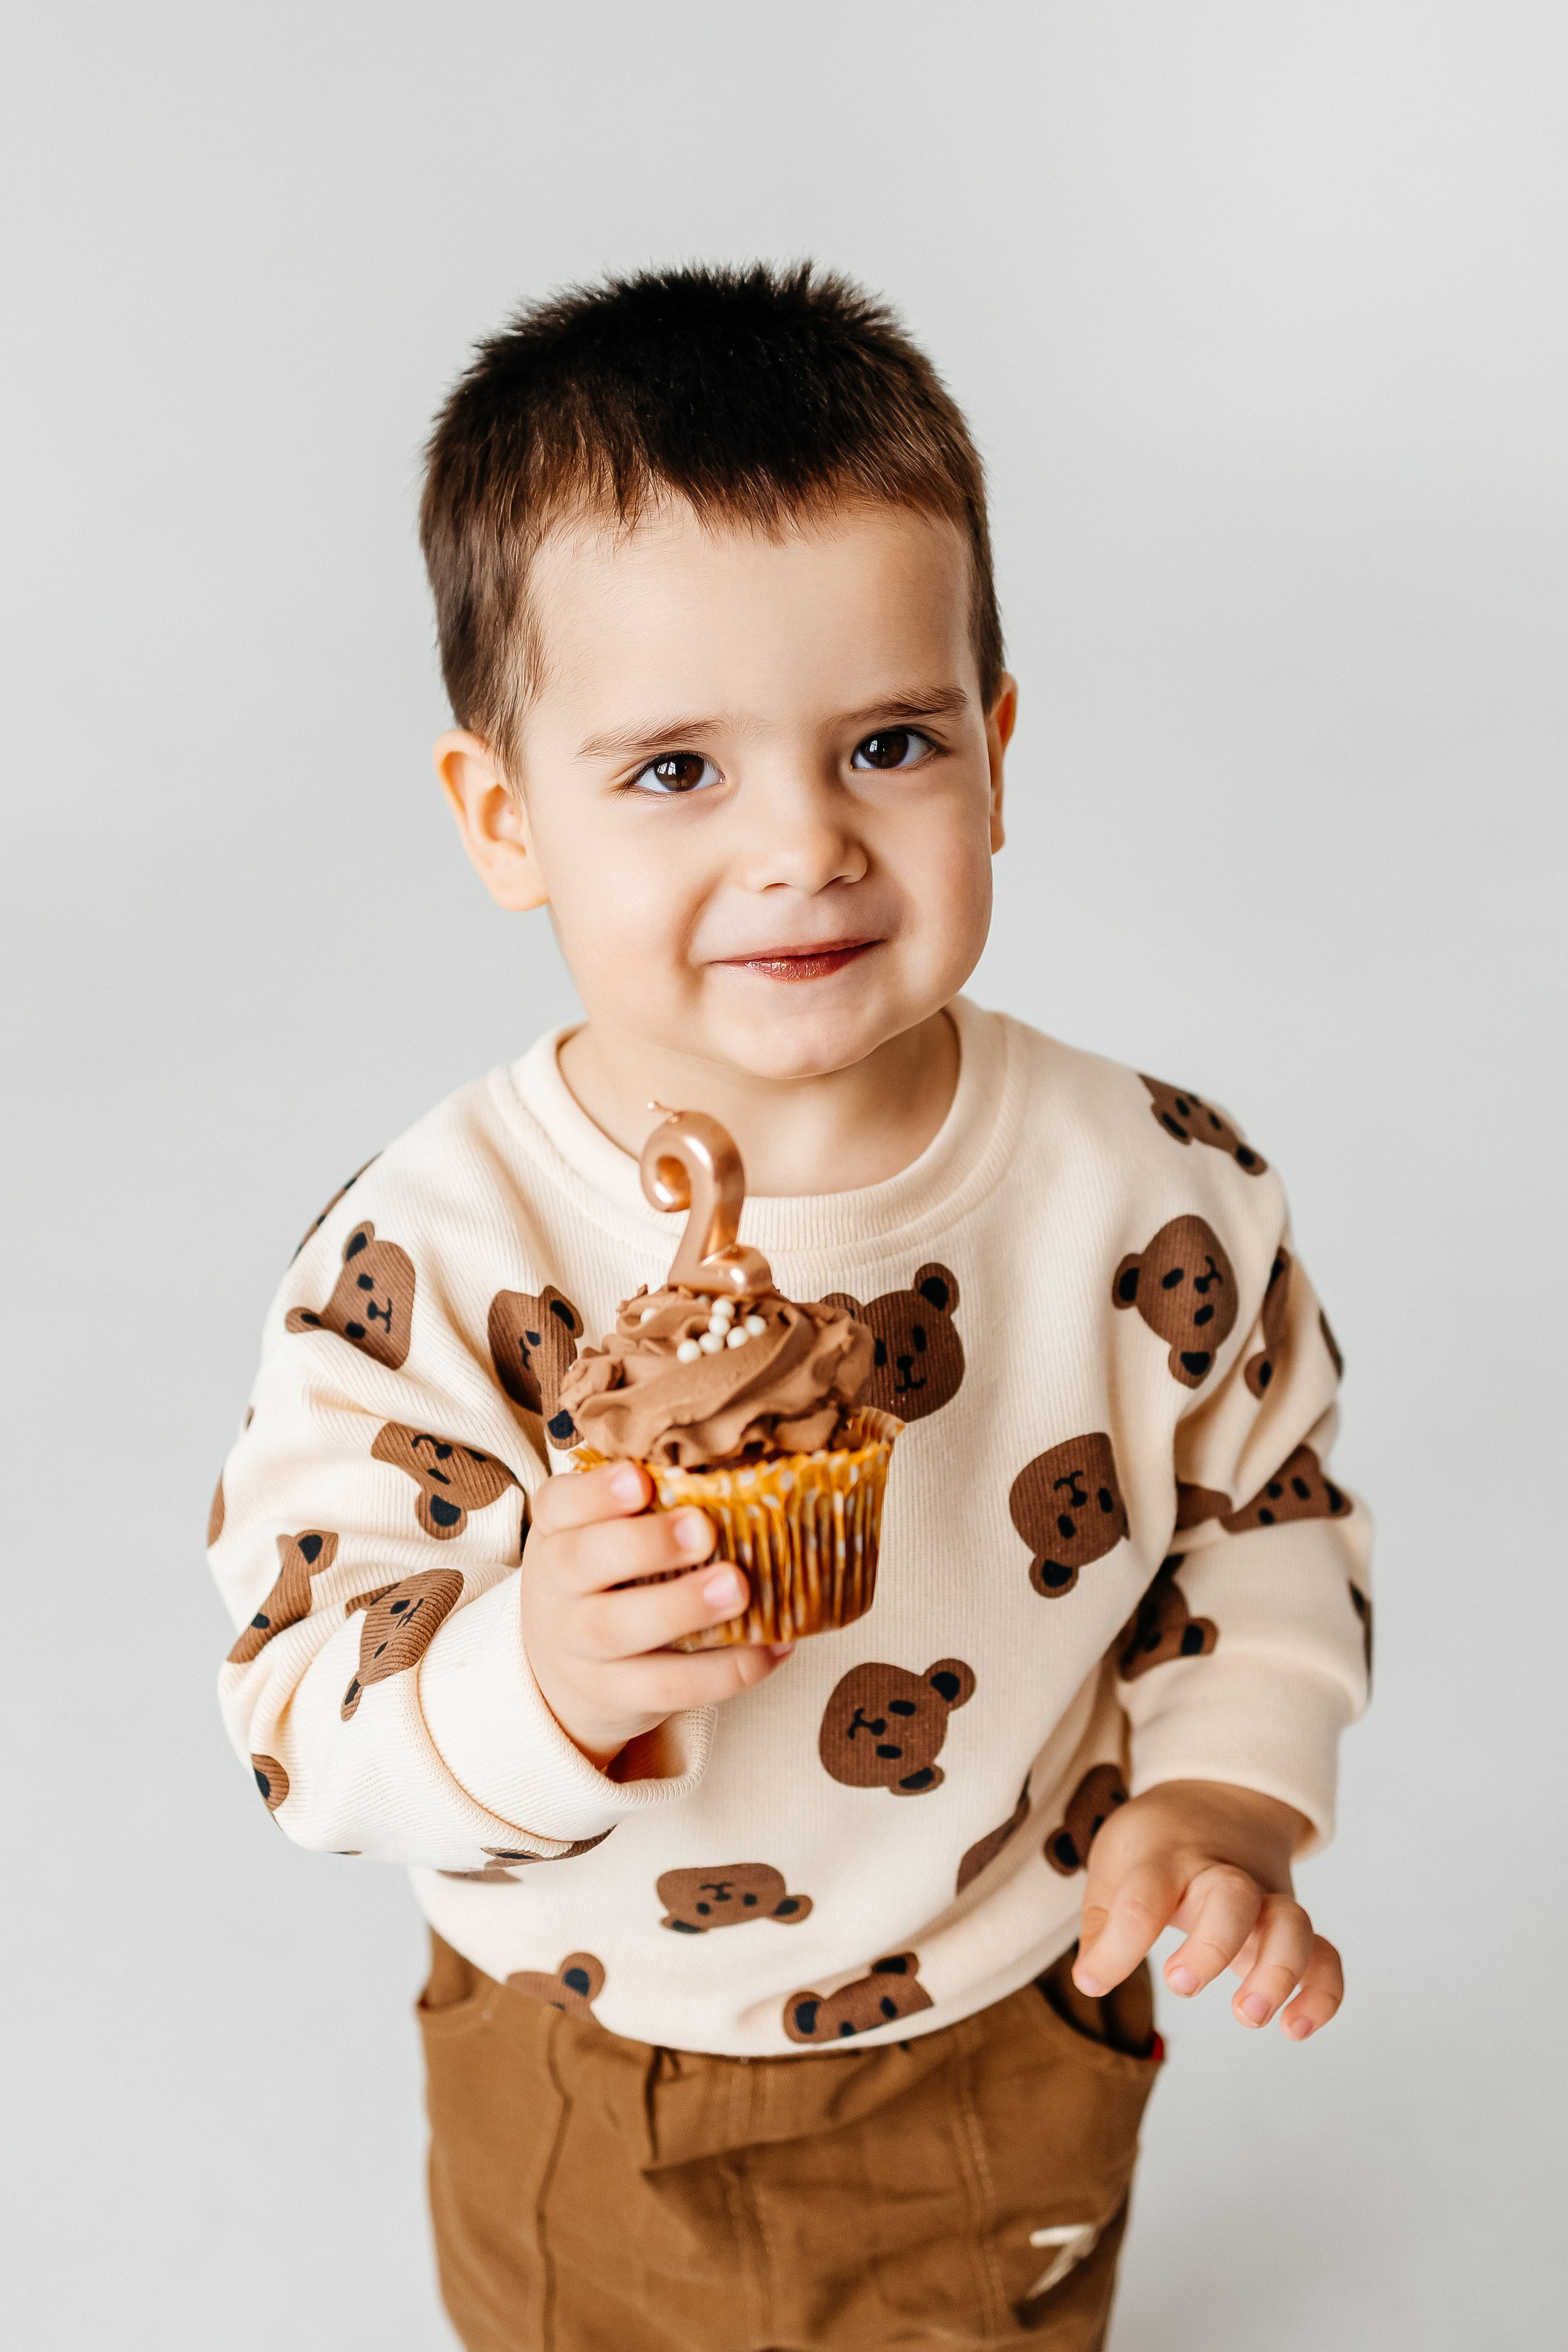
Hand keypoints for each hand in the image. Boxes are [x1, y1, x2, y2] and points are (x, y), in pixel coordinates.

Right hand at [520, 1461, 789, 1770]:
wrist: (564, 1671)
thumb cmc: (605, 1575)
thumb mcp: (601, 1530)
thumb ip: (648, 1496)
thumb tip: (739, 1452)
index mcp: (557, 1531)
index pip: (560, 1504)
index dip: (596, 1493)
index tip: (641, 1479)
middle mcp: (557, 1588)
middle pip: (583, 1564)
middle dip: (644, 1545)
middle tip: (702, 1531)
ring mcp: (582, 1649)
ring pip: (620, 1631)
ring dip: (682, 1608)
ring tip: (738, 1588)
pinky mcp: (617, 1695)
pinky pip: (669, 1688)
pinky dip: (725, 1670)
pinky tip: (773, 1645)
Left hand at [1073, 1779, 1342, 2039]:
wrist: (1217, 1798)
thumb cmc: (1156, 1844)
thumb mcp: (1116, 1863)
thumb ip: (1103, 1922)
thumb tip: (1091, 1981)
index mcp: (1167, 1858)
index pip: (1145, 1897)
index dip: (1117, 1947)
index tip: (1092, 1981)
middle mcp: (1222, 1875)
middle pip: (1233, 1898)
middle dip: (1213, 1946)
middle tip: (1181, 1983)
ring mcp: (1265, 1898)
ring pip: (1291, 1923)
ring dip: (1278, 1971)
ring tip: (1249, 2015)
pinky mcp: (1290, 1926)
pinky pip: (1325, 1955)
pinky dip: (1321, 1992)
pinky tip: (1295, 2028)